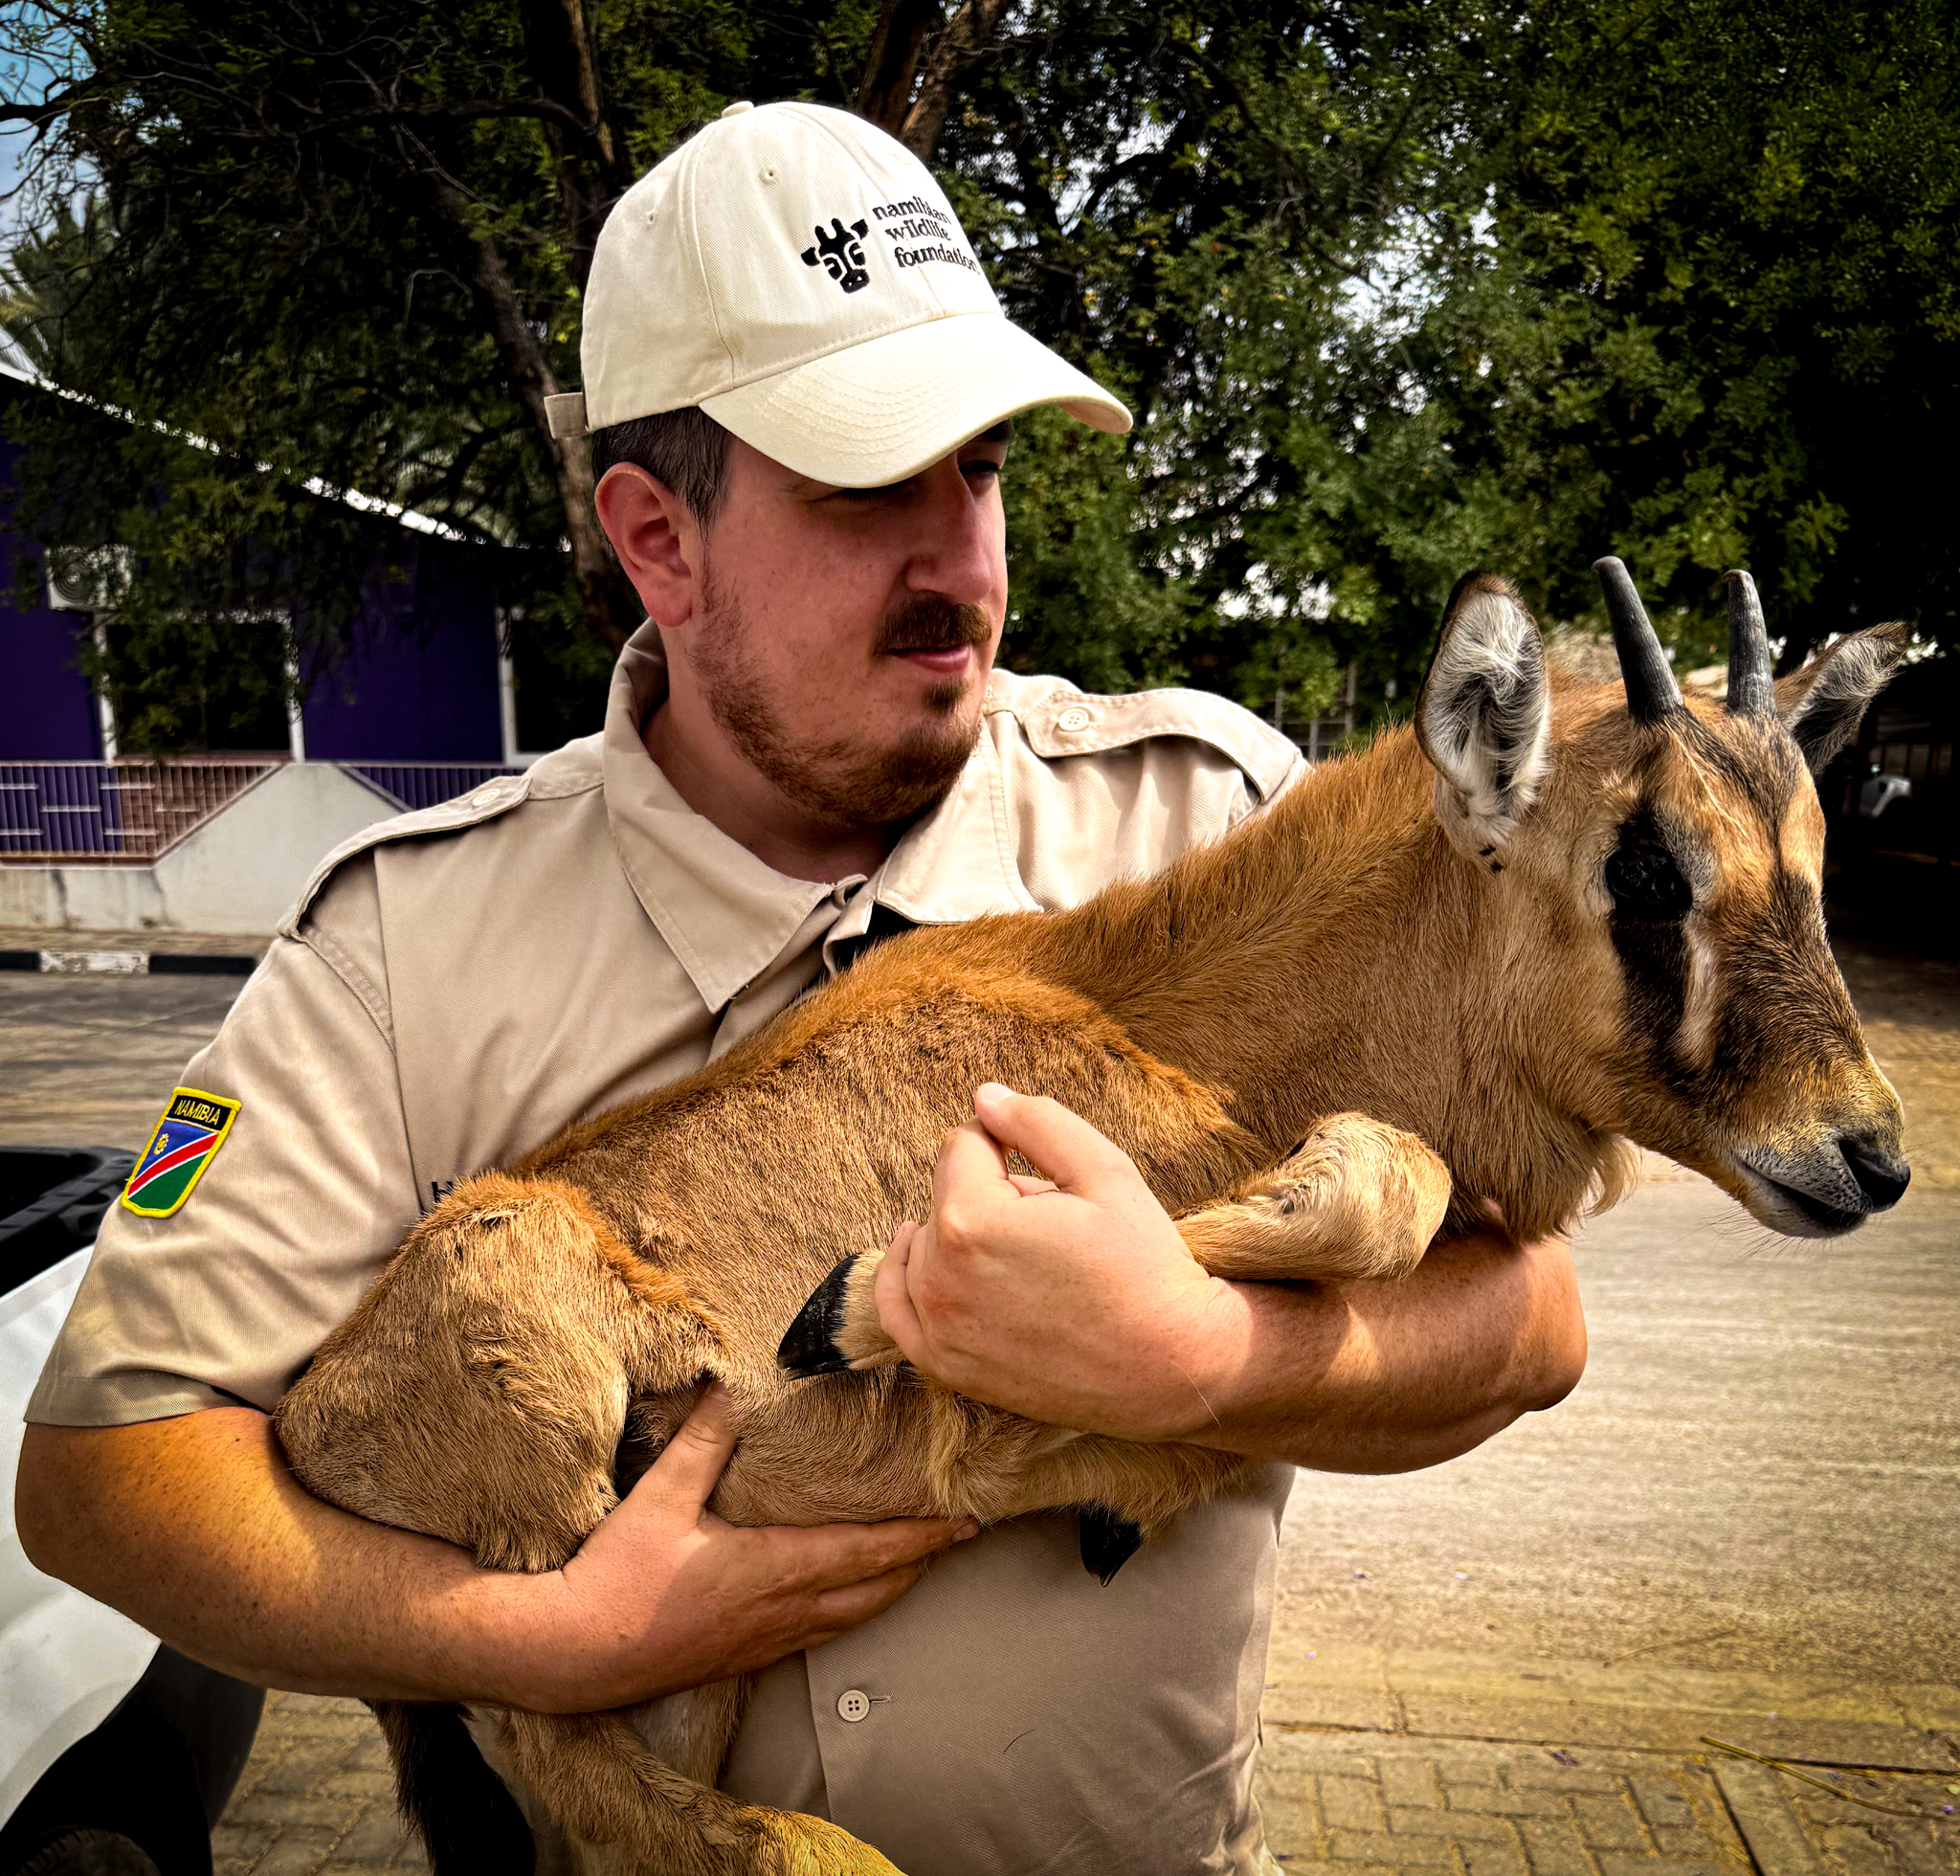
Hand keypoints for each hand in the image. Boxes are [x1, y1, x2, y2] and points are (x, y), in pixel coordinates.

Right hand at [521, 1384, 976, 1711]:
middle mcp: (784, 1611)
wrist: (573, 1655)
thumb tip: (734, 1380)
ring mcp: (767, 1640)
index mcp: (775, 1568)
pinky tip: (849, 1604)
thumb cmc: (618, 1577)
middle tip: (962, 1537)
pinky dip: (854, 1613)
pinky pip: (821, 1636)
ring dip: (893, 1589)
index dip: (923, 1536)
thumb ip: (706, 1437)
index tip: (965, 1521)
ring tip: (920, 1565)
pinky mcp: (744, 1658)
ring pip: (853, 1618)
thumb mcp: (663, 1493)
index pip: (871, 1550)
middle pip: (877, 1589)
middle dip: (924, 1561)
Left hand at [872, 1082, 1237, 1440]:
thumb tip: (983, 1096)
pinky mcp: (945, 1365)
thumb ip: (1037, 1121)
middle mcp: (939, 1278)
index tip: (1046, 1170)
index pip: (963, 1144)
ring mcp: (937, 1328)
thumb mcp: (1106, 1171)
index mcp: (971, 1221)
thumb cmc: (1145, 1266)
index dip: (1007, 1142)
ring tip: (1027, 1256)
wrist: (1171, 1367)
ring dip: (961, 1234)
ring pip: (923, 1243)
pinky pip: (895, 1307)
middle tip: (1052, 1225)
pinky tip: (922, 1254)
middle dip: (990, 1192)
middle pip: (944, 1193)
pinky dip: (906, 1275)